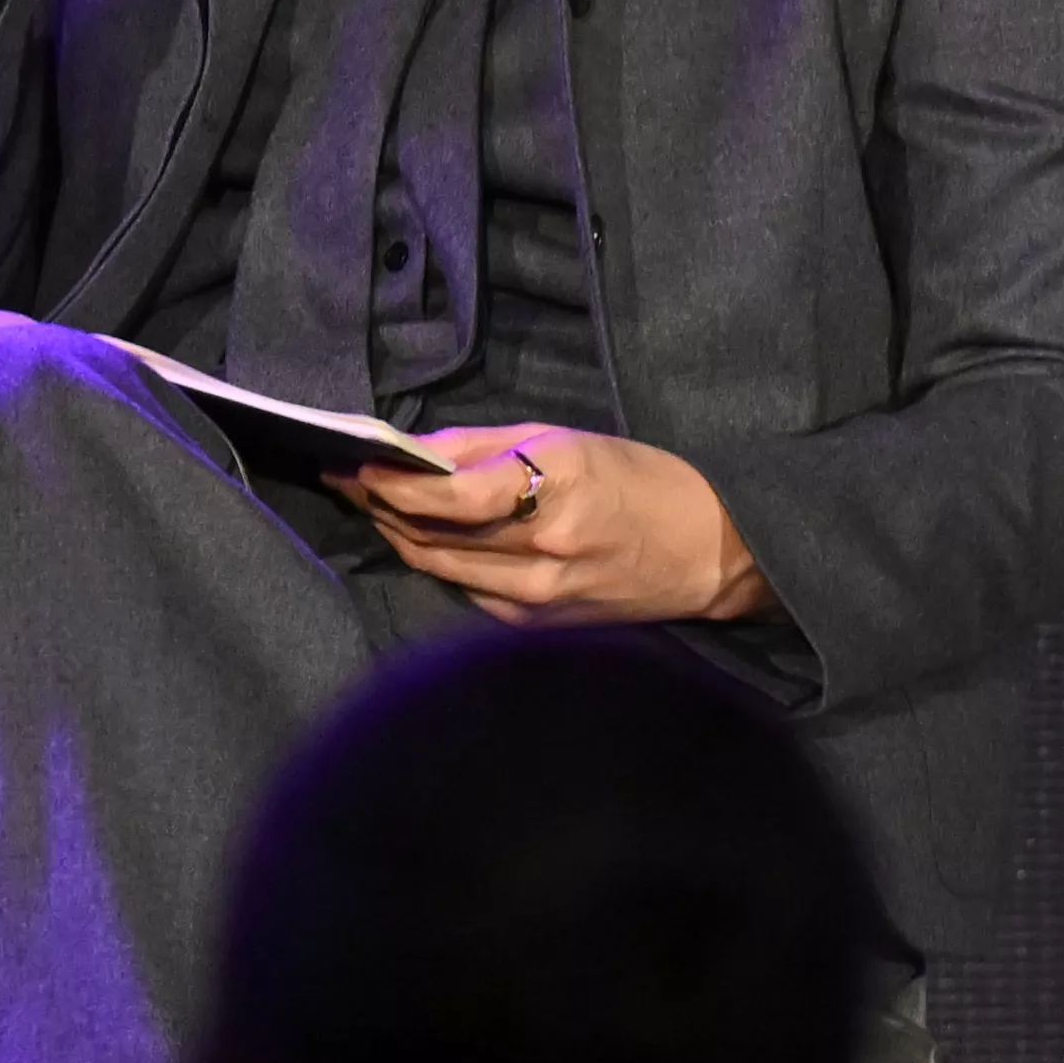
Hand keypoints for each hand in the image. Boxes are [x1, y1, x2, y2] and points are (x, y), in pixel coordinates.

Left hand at [337, 424, 772, 627]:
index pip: (448, 495)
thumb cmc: (641, 481)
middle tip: (350, 482)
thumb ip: (481, 447)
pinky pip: (466, 589)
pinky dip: (439, 561)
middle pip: (430, 534)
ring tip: (375, 505)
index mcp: (556, 489)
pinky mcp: (537, 622)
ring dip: (399, 534)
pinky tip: (427, 538)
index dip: (392, 483)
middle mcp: (543, 549)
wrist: (712, 552)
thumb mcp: (566, 440)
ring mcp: (539, 594)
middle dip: (381, 506)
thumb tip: (410, 451)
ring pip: (437, 565)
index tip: (355, 466)